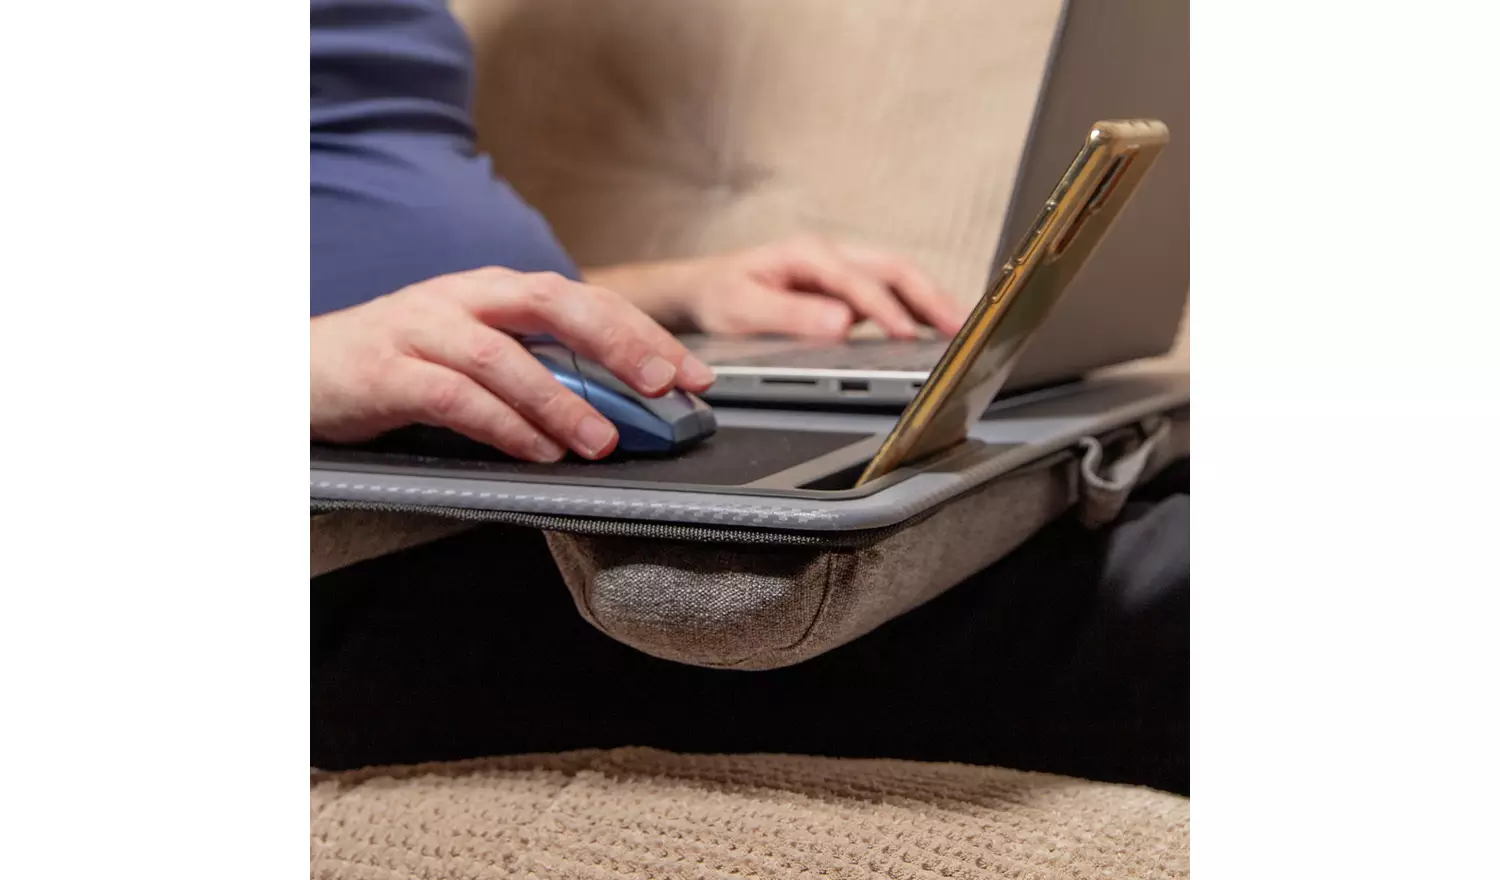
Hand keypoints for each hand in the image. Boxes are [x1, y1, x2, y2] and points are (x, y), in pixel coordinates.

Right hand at [311, 268, 715, 461]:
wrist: (299, 369)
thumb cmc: (401, 364)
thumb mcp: (477, 357)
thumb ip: (539, 372)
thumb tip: (620, 411)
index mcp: (495, 291)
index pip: (583, 299)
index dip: (643, 333)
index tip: (694, 372)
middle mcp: (464, 298)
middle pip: (552, 303)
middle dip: (617, 342)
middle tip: (665, 385)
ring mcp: (422, 330)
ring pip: (503, 357)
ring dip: (560, 401)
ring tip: (603, 441)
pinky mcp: (387, 371)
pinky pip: (453, 397)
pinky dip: (501, 425)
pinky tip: (536, 452)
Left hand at [587, 235, 967, 340]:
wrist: (703, 289)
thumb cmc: (720, 297)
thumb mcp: (743, 310)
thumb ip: (791, 316)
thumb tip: (840, 324)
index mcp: (806, 253)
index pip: (858, 281)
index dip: (884, 309)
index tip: (906, 336)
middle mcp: (830, 254)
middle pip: (894, 268)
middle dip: (929, 296)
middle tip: (959, 328)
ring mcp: (841, 269)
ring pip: (899, 276)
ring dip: (932, 300)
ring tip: (962, 329)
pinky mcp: (846, 287)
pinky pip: (891, 292)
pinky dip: (918, 308)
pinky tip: (936, 329)